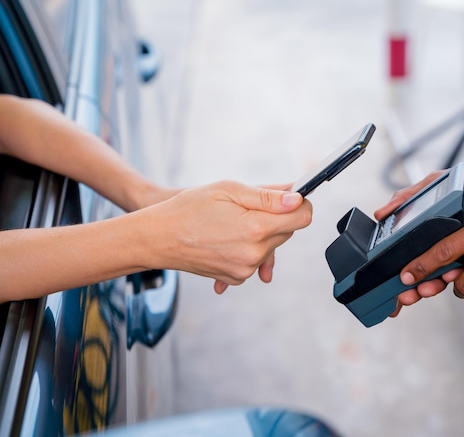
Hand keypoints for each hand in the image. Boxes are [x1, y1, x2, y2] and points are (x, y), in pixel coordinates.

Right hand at [142, 180, 311, 287]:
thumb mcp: (229, 190)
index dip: (300, 204)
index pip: (302, 218)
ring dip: (261, 234)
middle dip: (276, 217)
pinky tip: (228, 238)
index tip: (290, 197)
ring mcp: (245, 269)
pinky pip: (255, 260)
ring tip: (234, 222)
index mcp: (256, 228)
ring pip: (271, 247)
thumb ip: (268, 196)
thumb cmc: (189, 208)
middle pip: (287, 232)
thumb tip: (297, 198)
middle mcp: (254, 253)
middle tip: (249, 206)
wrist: (158, 238)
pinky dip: (248, 248)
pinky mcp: (236, 277)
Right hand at [374, 170, 447, 316]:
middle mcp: (446, 243)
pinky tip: (449, 275)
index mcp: (431, 232)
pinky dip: (456, 275)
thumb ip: (406, 197)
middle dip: (413, 288)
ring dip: (431, 286)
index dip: (402, 276)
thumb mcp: (433, 184)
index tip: (394, 286)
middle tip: (405, 295)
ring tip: (425, 289)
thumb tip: (380, 215)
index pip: (412, 259)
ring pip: (444, 275)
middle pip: (426, 272)